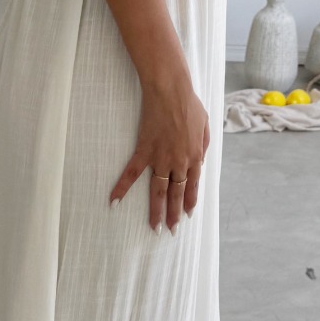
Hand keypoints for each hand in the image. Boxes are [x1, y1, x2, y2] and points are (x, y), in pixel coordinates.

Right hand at [108, 75, 211, 232]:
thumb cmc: (189, 103)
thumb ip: (204, 145)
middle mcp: (178, 162)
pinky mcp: (144, 150)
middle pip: (176, 193)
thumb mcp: (205, 124)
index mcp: (194, 155)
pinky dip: (121, 188)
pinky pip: (131, 173)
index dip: (190, 201)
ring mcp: (160, 158)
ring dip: (156, 211)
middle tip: (172, 230)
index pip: (193, 185)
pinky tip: (113, 202)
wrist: (171, 90)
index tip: (188, 214)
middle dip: (175, 213)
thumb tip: (201, 160)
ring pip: (158, 190)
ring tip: (155, 228)